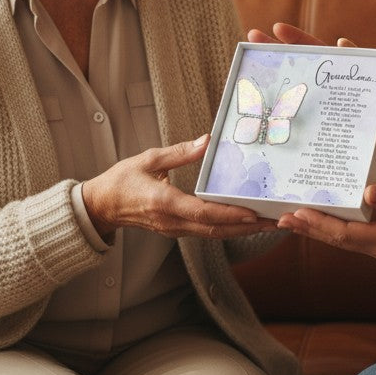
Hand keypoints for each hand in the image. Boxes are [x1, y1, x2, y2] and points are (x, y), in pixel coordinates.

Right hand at [81, 135, 274, 240]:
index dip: (229, 214)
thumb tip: (206, 141)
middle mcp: (172, 221)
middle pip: (215, 228)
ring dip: (241, 230)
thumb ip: (179, 153)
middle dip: (246, 226)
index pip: (202, 212)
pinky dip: (228, 228)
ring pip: (213, 233)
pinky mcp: (176, 229)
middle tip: (274, 220)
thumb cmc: (122, 180)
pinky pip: (206, 231)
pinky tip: (244, 222)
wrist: (101, 206)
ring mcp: (174, 229)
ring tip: (267, 223)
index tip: (252, 213)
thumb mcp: (148, 159)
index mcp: (164, 203)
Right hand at [247, 22, 375, 153]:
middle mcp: (323, 87)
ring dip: (269, 88)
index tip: (276, 27)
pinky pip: (298, 126)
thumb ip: (370, 65)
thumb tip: (343, 43)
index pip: (315, 50)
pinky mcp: (318, 129)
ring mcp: (319, 107)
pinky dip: (281, 126)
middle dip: (272, 52)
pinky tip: (260, 125)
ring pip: (290, 94)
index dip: (296, 39)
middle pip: (294, 66)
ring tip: (245, 79)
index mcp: (339, 72)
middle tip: (251, 37)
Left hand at [277, 184, 375, 261]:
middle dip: (310, 229)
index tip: (300, 213)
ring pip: (341, 240)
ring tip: (292, 219)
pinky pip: (349, 236)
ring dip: (317, 229)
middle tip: (283, 219)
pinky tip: (319, 218)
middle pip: (338, 240)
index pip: (347, 235)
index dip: (322, 225)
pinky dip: (332, 228)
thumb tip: (368, 192)